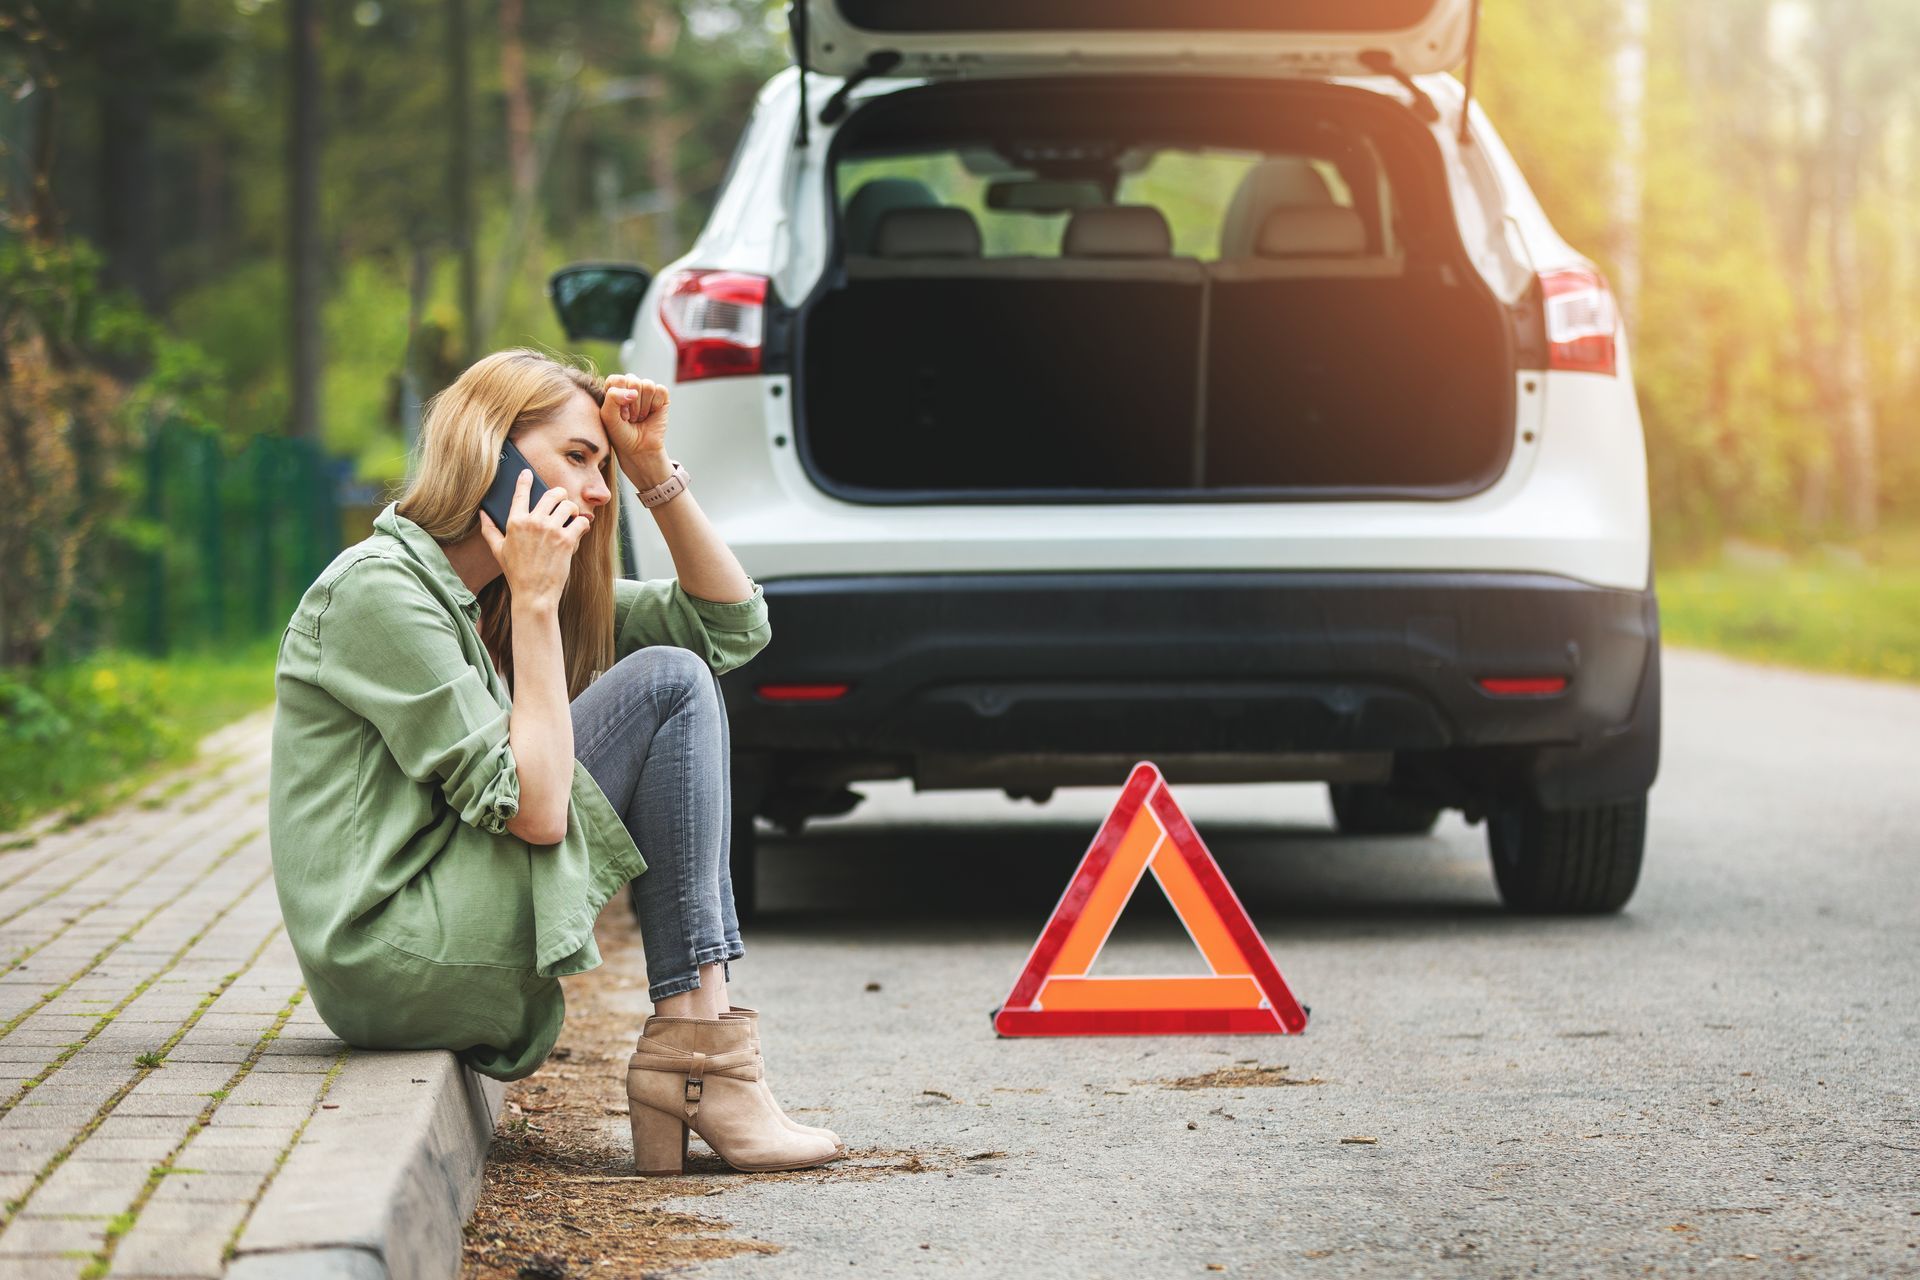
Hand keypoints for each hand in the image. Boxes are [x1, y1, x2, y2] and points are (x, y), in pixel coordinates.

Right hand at [476, 468, 590, 609]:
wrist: (533, 594)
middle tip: (561, 500)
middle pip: (552, 494)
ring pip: (568, 505)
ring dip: (572, 510)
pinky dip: (582, 525)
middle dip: (559, 495)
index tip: (528, 473)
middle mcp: (533, 522)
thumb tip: (482, 513)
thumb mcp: (498, 550)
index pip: (520, 493)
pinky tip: (579, 530)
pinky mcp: (566, 540)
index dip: (524, 480)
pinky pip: (580, 522)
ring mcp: (551, 530)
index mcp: (515, 522)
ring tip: (570, 518)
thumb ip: (489, 529)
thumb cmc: (516, 572)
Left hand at [602, 373, 669, 476]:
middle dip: (632, 405)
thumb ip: (612, 398)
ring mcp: (646, 391)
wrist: (638, 449)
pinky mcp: (661, 396)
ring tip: (640, 417)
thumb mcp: (608, 416)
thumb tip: (633, 392)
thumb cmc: (620, 433)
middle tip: (631, 418)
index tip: (619, 414)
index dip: (618, 397)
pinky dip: (656, 404)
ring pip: (648, 385)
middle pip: (633, 381)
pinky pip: (661, 390)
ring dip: (644, 407)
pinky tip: (651, 413)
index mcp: (615, 388)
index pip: (617, 379)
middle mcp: (630, 387)